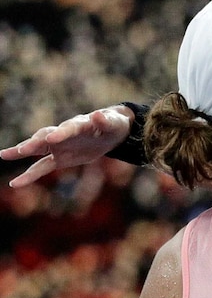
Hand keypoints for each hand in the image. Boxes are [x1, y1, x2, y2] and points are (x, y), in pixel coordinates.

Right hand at [0, 106, 133, 187]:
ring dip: (21, 152)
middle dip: (35, 142)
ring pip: (37, 149)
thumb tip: (98, 114)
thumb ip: (105, 121)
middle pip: (46, 136)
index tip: (51, 138)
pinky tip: (15, 183)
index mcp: (79, 124)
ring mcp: (58, 146)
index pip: (69, 128)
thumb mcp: (113, 124)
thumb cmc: (112, 125)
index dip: (61, 133)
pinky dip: (29, 175)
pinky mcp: (59, 158)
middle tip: (23, 149)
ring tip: (3, 155)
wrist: (109, 132)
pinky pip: (41, 167)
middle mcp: (64, 134)